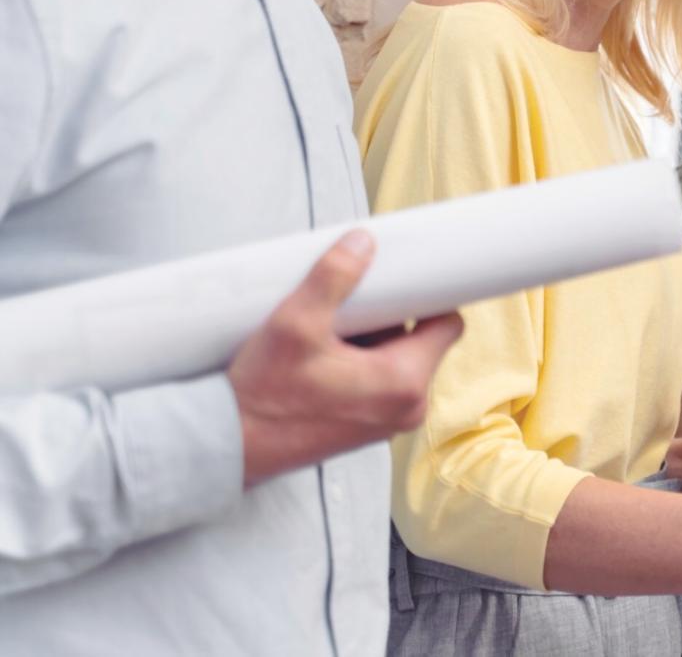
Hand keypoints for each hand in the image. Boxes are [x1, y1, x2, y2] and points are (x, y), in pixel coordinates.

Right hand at [228, 230, 463, 484]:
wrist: (226, 446)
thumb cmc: (261, 395)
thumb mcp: (295, 323)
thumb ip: (333, 277)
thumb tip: (362, 242)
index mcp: (404, 383)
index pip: (448, 326)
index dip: (430, 298)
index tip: (405, 280)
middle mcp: (405, 408)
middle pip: (419, 341)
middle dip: (391, 318)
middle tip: (353, 301)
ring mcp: (386, 422)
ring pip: (396, 361)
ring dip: (372, 340)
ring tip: (330, 327)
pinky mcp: (364, 428)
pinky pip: (378, 383)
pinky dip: (358, 363)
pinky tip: (323, 352)